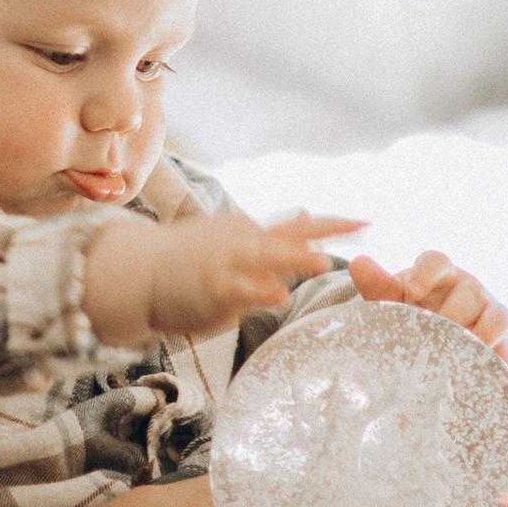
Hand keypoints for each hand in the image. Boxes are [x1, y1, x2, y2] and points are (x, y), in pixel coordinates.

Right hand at [82, 204, 356, 348]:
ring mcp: (227, 264)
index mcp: (251, 232)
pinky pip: (238, 289)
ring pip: (265, 257)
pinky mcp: (212, 288)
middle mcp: (243, 242)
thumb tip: (306, 213)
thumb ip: (272, 233)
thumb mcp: (234, 238)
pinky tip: (275, 293)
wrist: (140, 273)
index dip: (334, 223)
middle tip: (361, 224)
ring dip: (294, 258)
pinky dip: (257, 290)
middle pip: (291, 234)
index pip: (299, 226)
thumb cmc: (190, 260)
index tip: (367, 221)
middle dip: (327, 229)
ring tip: (321, 260)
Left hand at [347, 243, 507, 358]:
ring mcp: (489, 313)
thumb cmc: (408, 313)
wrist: (429, 340)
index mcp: (439, 272)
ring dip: (480, 335)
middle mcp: (468, 288)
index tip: (412, 290)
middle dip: (451, 312)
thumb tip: (359, 263)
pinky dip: (498, 363)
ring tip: (459, 354)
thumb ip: (376, 284)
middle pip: (470, 290)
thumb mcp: (390, 301)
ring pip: (497, 317)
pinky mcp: (501, 344)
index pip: (436, 261)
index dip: (426, 273)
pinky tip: (481, 377)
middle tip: (432, 335)